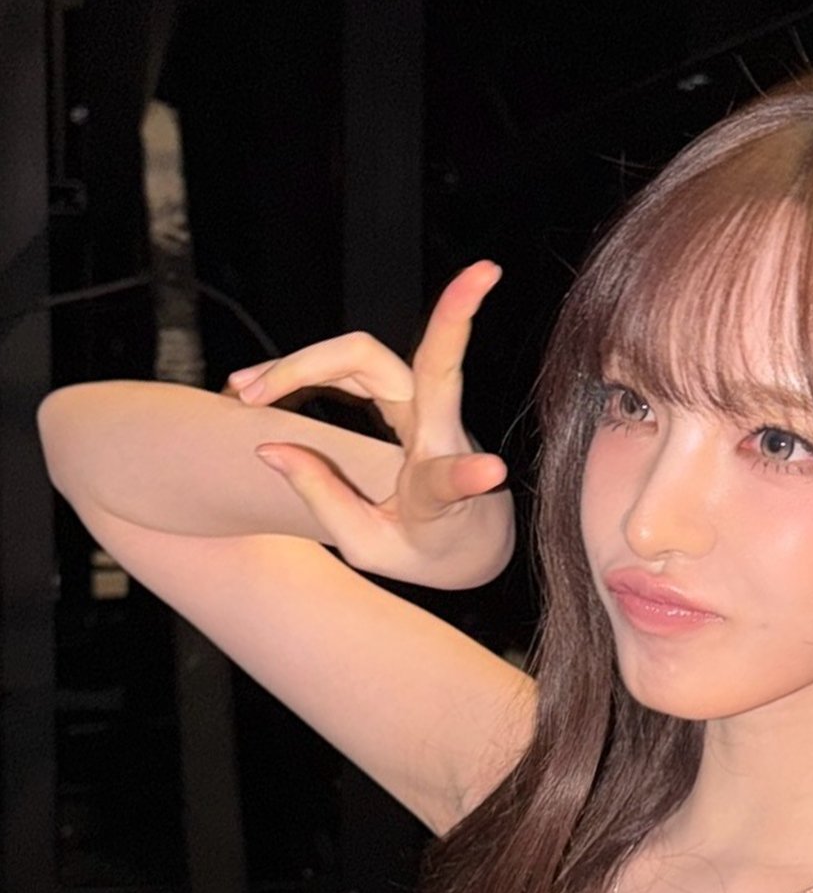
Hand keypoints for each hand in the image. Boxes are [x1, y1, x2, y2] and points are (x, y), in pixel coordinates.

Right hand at [223, 261, 515, 589]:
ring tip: (241, 388)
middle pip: (411, 367)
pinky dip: (305, 367)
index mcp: (441, 490)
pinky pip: (354, 364)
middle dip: (358, 345)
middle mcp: (441, 433)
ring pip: (367, 356)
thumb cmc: (426, 546)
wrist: (472, 534)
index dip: (468, 476)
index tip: (490, 470)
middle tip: (257, 381)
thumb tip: (270, 448)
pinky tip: (260, 384)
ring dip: (304, 361)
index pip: (453, 479)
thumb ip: (324, 499)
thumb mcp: (370, 546)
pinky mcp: (406, 394)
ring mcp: (426, 405)